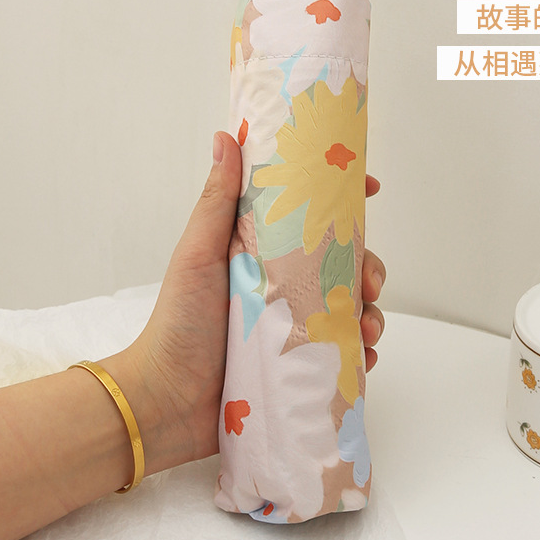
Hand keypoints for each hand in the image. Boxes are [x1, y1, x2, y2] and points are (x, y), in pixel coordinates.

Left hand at [114, 132, 385, 474]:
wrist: (167, 402)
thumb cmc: (178, 322)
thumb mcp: (198, 255)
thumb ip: (217, 201)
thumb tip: (226, 136)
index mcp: (264, 253)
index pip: (311, 218)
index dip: (344, 200)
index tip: (370, 186)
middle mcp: (285, 286)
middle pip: (344, 265)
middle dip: (370, 267)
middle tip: (371, 284)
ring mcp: (296, 326)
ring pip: (353, 308)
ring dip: (372, 313)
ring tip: (368, 329)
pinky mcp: (301, 365)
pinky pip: (345, 353)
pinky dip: (362, 353)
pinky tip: (364, 357)